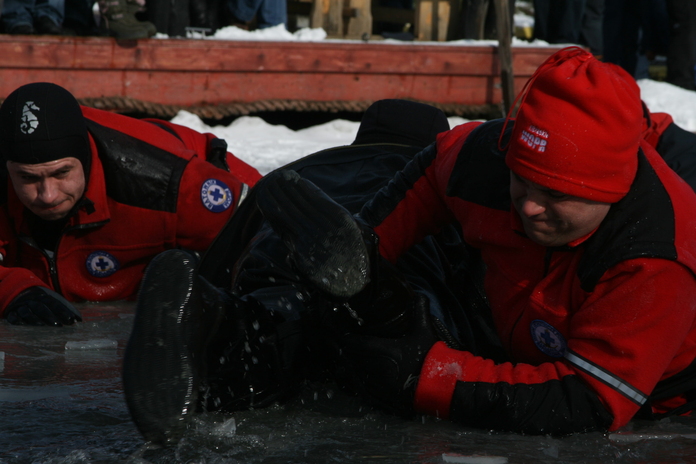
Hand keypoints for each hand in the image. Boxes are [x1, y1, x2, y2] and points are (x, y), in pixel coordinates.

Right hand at [4, 287, 81, 325]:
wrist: (19, 292)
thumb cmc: (42, 301)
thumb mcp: (52, 301)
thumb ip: (66, 309)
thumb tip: (79, 319)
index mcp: (44, 296)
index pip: (55, 304)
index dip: (63, 312)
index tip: (72, 320)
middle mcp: (33, 300)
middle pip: (42, 308)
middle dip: (51, 316)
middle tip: (59, 325)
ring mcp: (21, 306)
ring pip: (28, 312)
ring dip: (35, 320)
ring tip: (42, 327)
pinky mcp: (12, 313)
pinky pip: (14, 317)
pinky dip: (18, 321)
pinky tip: (23, 326)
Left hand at [333, 293, 437, 415]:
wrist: (439, 387)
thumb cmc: (430, 359)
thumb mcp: (425, 331)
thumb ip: (420, 312)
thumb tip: (419, 295)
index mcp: (386, 351)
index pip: (359, 343)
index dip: (347, 339)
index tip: (341, 334)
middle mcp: (378, 368)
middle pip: (354, 359)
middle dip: (346, 351)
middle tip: (340, 345)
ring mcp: (379, 385)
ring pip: (356, 375)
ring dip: (350, 367)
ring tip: (345, 361)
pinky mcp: (383, 398)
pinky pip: (363, 390)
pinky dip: (357, 383)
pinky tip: (356, 379)